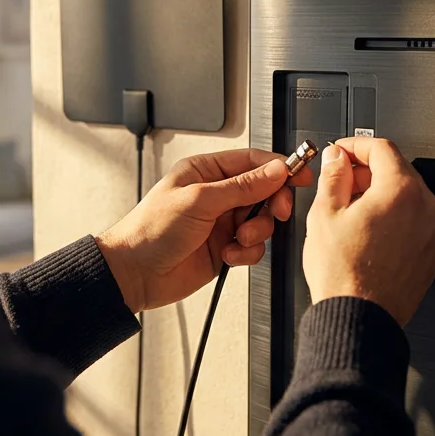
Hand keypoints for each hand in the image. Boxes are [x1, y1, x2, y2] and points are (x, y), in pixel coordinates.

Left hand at [96, 149, 314, 312]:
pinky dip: (246, 253)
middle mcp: (216, 194)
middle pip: (264, 191)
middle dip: (273, 203)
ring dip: (256, 232)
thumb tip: (275, 170)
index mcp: (206, 171)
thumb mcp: (199, 200)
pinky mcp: (224, 247)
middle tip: (278, 212)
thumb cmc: (150, 231)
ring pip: (261, 221)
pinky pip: (252, 247)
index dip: (280, 168)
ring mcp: (221, 222)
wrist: (134, 274)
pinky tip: (228, 255)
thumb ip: (242, 186)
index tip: (299, 176)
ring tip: (238, 240)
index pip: (253, 162)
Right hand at [302, 137, 434, 326]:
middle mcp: (425, 208)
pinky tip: (368, 233)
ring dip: (381, 195)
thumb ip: (334, 176)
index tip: (342, 151)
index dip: (356, 145)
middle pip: (398, 170)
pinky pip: (413, 223)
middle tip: (341, 179)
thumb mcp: (324, 215)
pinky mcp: (430, 254)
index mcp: (401, 191)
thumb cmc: (343, 275)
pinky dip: (394, 219)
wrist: (359, 319)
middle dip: (368, 170)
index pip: (382, 148)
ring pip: (407, 197)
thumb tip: (338, 159)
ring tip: (351, 211)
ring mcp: (432, 233)